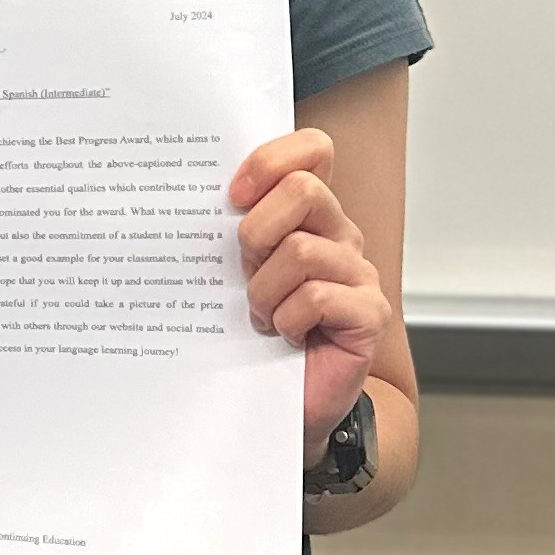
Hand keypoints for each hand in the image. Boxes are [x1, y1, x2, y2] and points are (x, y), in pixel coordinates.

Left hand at [228, 127, 392, 458]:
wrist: (280, 403)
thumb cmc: (253, 334)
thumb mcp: (232, 272)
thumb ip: (228, 230)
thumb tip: (185, 196)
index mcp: (309, 214)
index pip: (312, 150)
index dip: (272, 160)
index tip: (234, 195)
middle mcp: (339, 234)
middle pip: (303, 190)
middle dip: (256, 233)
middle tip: (245, 273)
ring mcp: (359, 273)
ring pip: (300, 250)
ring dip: (265, 290)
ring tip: (263, 317)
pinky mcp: (368, 313)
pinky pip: (316, 296)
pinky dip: (288, 319)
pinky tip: (287, 336)